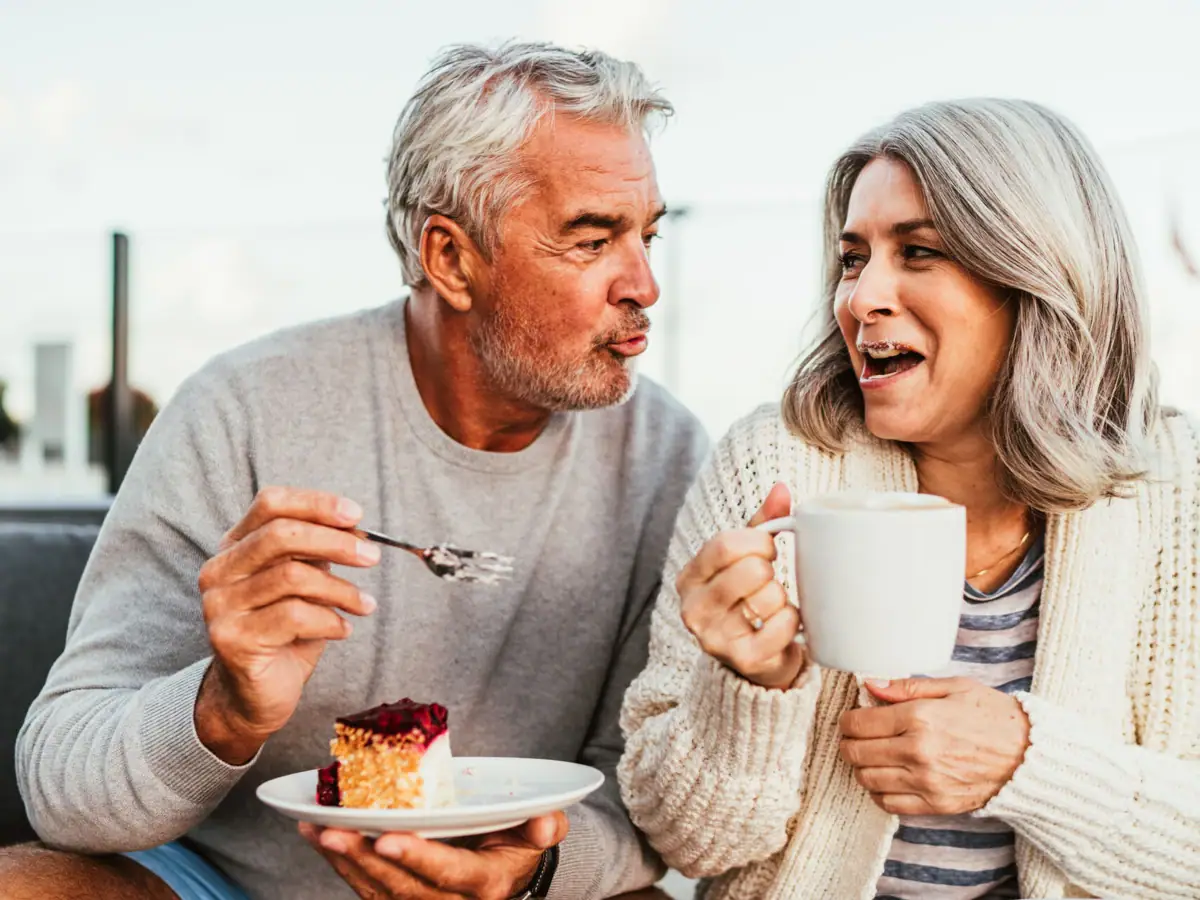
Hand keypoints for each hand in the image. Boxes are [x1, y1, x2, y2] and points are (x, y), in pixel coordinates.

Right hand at [194, 486, 380, 763]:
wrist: (254, 695)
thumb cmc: (285, 633)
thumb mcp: (304, 584)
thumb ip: (318, 553)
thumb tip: (357, 529)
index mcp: (235, 546)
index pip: (270, 503)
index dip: (315, 503)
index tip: (356, 515)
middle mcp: (219, 570)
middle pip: (280, 535)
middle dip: (335, 542)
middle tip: (372, 556)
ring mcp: (221, 605)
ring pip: (292, 576)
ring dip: (341, 589)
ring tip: (364, 604)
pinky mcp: (232, 638)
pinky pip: (293, 616)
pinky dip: (330, 620)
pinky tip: (343, 630)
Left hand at [299, 813, 568, 898]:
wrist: (506, 870)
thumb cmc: (519, 842)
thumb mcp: (539, 832)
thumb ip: (545, 825)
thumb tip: (546, 822)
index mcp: (484, 884)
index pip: (448, 873)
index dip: (417, 857)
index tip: (387, 838)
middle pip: (400, 887)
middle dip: (362, 859)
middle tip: (332, 830)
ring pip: (376, 890)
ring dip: (341, 861)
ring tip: (313, 829)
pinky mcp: (399, 897)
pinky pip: (365, 886)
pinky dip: (338, 862)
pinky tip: (314, 834)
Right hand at [677, 482, 805, 689]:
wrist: (755, 662)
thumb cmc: (748, 601)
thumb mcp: (746, 560)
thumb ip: (761, 524)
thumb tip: (782, 489)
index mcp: (690, 577)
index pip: (725, 545)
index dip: (758, 543)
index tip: (769, 550)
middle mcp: (694, 608)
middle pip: (750, 570)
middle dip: (771, 572)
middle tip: (770, 582)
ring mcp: (715, 637)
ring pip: (770, 596)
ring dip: (783, 599)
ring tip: (773, 608)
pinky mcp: (741, 659)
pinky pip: (783, 625)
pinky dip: (792, 622)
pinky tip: (782, 627)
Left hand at [838, 677, 1030, 815]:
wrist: (1031, 756)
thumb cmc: (994, 716)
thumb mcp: (953, 687)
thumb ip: (907, 686)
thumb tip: (870, 684)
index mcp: (920, 718)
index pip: (860, 724)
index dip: (847, 721)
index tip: (850, 719)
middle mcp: (919, 752)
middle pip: (857, 753)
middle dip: (848, 743)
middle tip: (852, 737)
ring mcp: (926, 782)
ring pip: (868, 780)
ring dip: (861, 768)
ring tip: (869, 756)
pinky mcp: (936, 804)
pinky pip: (890, 804)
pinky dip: (879, 792)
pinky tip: (886, 778)